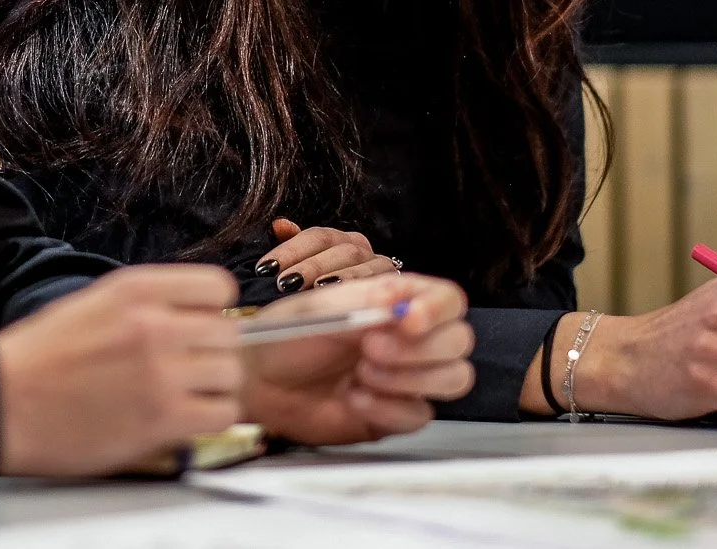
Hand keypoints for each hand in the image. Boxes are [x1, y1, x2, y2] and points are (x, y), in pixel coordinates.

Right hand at [0, 264, 240, 476]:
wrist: (2, 403)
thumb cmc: (41, 357)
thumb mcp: (95, 302)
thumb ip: (150, 303)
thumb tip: (199, 315)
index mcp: (136, 290)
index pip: (218, 286)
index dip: (212, 311)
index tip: (201, 327)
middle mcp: (154, 325)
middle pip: (229, 333)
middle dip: (214, 353)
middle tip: (190, 369)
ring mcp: (161, 372)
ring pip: (230, 374)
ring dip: (214, 388)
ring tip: (185, 396)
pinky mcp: (163, 418)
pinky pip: (223, 414)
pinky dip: (211, 418)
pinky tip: (184, 419)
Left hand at [241, 274, 472, 445]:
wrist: (257, 378)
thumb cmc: (287, 335)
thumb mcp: (324, 307)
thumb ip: (369, 304)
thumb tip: (405, 305)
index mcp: (397, 302)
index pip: (448, 300)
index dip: (438, 309)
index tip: (408, 318)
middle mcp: (409, 339)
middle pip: (459, 341)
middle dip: (420, 347)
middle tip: (370, 347)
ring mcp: (405, 379)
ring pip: (452, 378)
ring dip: (410, 377)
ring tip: (362, 372)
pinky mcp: (394, 415)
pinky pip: (419, 415)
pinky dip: (389, 407)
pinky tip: (354, 397)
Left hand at [254, 218, 396, 292]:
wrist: (359, 328)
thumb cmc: (323, 297)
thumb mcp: (304, 271)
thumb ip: (292, 247)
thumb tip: (279, 224)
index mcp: (335, 240)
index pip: (313, 237)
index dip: (288, 250)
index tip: (264, 268)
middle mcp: (358, 246)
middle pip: (335, 246)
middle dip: (309, 265)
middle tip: (285, 282)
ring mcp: (377, 263)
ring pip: (357, 261)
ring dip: (336, 274)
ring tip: (317, 288)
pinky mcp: (391, 281)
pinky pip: (378, 280)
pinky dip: (361, 285)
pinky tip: (346, 296)